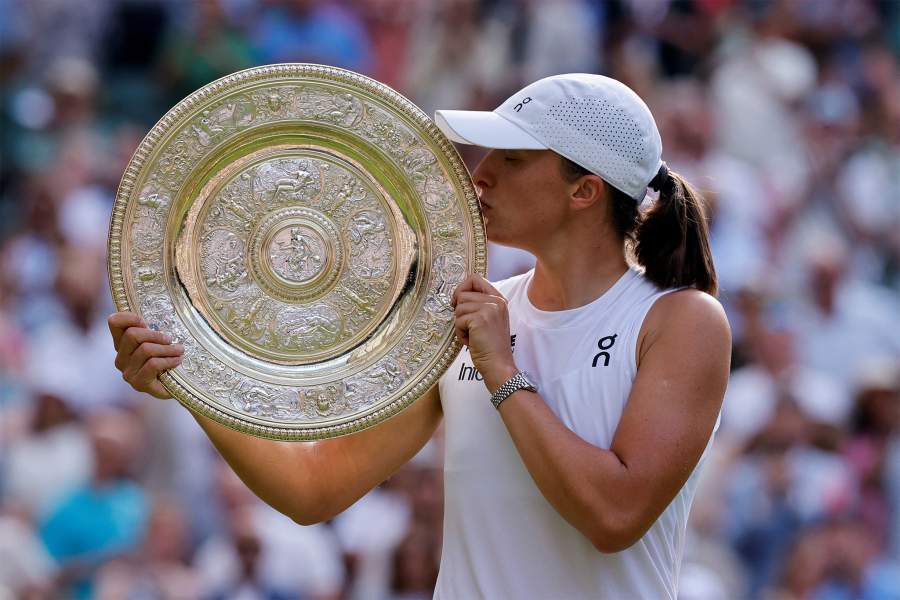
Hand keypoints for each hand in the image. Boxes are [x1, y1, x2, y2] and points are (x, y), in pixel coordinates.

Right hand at [108, 311, 183, 398]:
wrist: (175, 387)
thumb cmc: (167, 360)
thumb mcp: (159, 341)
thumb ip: (152, 331)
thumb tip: (159, 319)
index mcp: (122, 344)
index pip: (114, 322)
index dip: (130, 317)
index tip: (147, 322)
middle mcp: (121, 358)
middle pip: (132, 335)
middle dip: (155, 335)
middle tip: (170, 339)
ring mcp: (128, 372)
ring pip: (146, 349)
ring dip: (168, 348)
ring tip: (179, 350)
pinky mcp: (138, 384)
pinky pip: (153, 364)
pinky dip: (169, 360)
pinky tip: (177, 361)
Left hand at [452, 275, 516, 391]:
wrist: (498, 365)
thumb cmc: (490, 346)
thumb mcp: (489, 320)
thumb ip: (479, 305)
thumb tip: (457, 296)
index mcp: (499, 299)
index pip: (475, 279)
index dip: (462, 288)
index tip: (457, 302)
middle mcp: (496, 301)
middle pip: (462, 294)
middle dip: (460, 312)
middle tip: (470, 327)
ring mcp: (489, 309)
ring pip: (458, 308)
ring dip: (460, 325)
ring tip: (473, 336)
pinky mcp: (479, 319)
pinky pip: (458, 321)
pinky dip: (460, 333)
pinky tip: (471, 342)